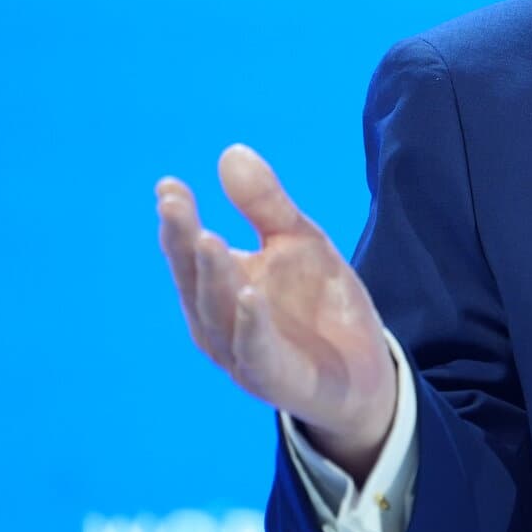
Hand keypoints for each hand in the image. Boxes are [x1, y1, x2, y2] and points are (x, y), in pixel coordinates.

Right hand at [156, 144, 397, 475]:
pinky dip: (251, 326)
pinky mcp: (273, 378)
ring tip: (208, 239)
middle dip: (183, 241)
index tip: (170, 186)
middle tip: (174, 204)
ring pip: (218, 314)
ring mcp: (241, 353)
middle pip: (194, 279)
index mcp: (217, 286)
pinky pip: (256, 352)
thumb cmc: (318, 303)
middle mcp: (217, 320)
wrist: (362, 370)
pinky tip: (251, 296)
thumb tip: (231, 152)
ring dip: (212, 278)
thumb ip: (266, 205)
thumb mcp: (300, 242)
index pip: (188, 250)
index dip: (178, 220)